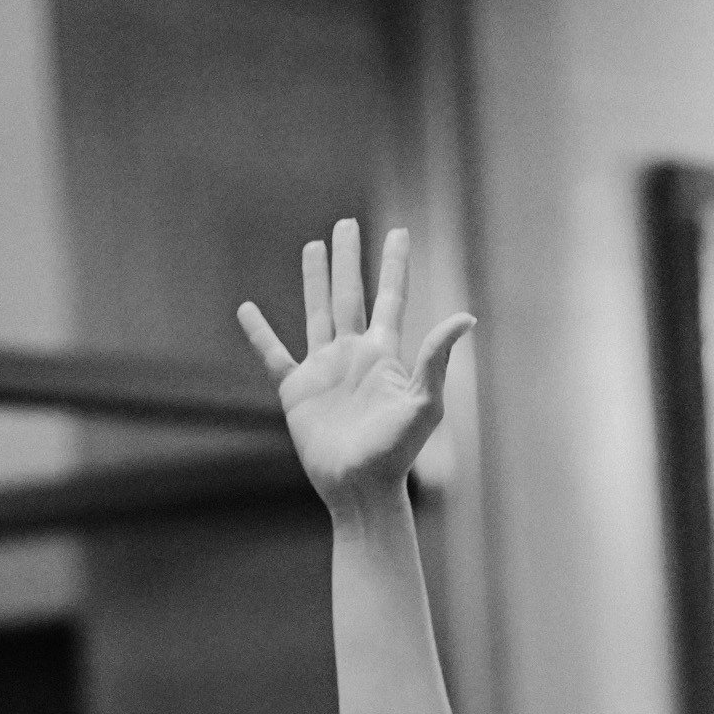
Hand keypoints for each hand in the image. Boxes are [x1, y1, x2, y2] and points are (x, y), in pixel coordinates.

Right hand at [237, 220, 472, 514]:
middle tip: (346, 224)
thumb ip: (436, 359)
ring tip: (313, 246)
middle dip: (349, 259)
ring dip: (314, 279)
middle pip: (350, 294)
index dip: (394, 265)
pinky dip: (259, 333)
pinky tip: (247, 311)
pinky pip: (274, 355)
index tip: (399, 232)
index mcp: (383, 354)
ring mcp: (324, 370)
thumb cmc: (396, 453)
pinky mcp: (297, 391)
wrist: (361, 489)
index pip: (391, 297)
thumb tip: (466, 318)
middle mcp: (353, 355)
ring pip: (316, 312)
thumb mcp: (424, 405)